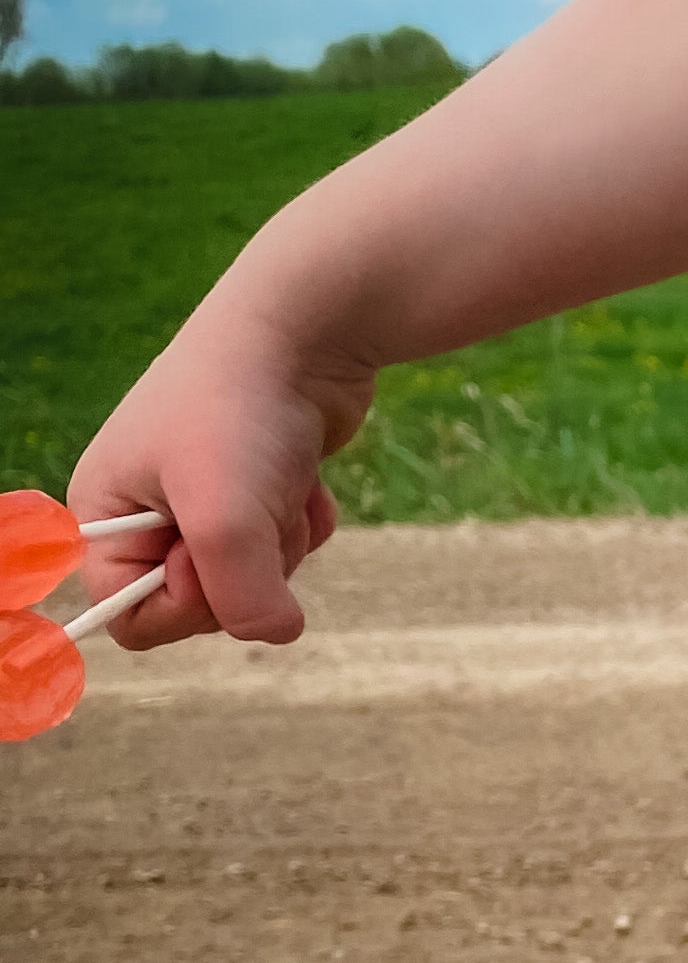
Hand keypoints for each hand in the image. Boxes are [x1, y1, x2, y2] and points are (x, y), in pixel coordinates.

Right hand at [66, 299, 372, 650]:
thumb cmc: (242, 412)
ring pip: (256, 579)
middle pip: (202, 605)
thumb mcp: (227, 516)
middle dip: (248, 570)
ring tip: (282, 483)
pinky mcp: (261, 491)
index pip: (131, 618)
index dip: (181, 606)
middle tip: (257, 511)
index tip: (211, 559)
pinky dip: (306, 519)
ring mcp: (207, 500)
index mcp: (103, 515)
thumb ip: (240, 596)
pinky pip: (288, 546)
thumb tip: (275, 631)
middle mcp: (146, 512)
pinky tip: (308, 479)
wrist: (305, 331)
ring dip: (283, 542)